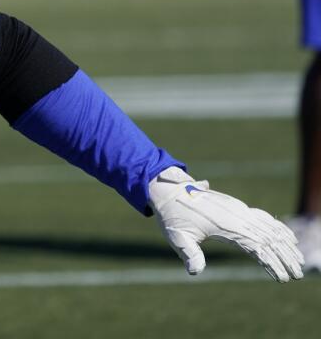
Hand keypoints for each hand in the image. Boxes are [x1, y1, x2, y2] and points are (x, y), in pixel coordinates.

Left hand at [148, 167, 302, 281]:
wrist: (168, 189)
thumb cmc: (173, 216)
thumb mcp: (177, 237)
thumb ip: (189, 254)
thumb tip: (195, 272)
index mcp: (227, 225)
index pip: (258, 247)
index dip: (272, 263)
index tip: (283, 278)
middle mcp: (237, 215)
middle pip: (270, 238)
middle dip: (285, 257)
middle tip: (298, 275)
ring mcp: (239, 209)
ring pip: (270, 227)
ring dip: (286, 244)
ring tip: (299, 260)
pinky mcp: (237, 206)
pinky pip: (263, 217)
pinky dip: (278, 227)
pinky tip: (288, 237)